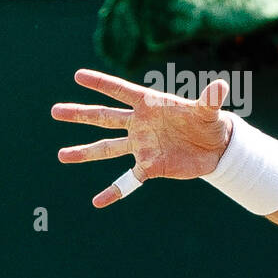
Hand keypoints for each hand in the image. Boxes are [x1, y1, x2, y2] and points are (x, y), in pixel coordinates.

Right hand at [53, 68, 233, 207]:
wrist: (217, 148)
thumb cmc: (211, 123)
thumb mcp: (210, 111)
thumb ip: (211, 100)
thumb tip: (222, 86)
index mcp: (151, 105)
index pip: (122, 91)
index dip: (102, 83)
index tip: (78, 75)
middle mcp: (140, 124)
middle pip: (105, 117)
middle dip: (80, 114)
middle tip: (55, 111)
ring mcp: (142, 145)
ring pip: (108, 148)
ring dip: (85, 152)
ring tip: (62, 155)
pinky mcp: (150, 166)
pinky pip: (128, 180)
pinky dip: (115, 191)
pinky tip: (98, 202)